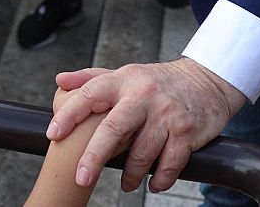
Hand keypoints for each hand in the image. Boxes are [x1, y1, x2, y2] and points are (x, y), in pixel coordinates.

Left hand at [50, 58, 245, 192]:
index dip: (69, 114)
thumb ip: (91, 78)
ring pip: (142, 153)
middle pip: (114, 128)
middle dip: (95, 156)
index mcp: (123, 81)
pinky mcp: (187, 131)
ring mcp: (167, 114)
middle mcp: (144, 95)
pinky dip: (160, 179)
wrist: (206, 81)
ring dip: (131, 175)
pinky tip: (153, 184)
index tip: (53, 134)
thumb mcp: (125, 74)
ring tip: (126, 184)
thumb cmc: (157, 82)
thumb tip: (59, 82)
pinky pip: (170, 163)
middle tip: (82, 178)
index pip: (90, 95)